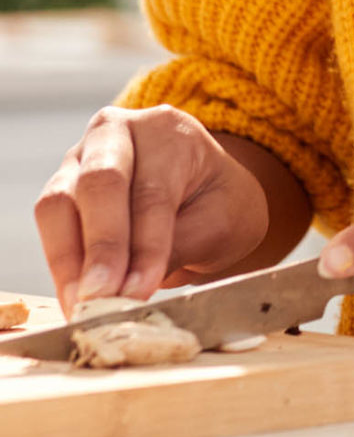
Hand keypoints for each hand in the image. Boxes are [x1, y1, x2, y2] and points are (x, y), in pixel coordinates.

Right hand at [34, 106, 270, 312]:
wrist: (206, 194)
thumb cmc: (219, 203)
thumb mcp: (221, 221)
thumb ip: (176, 245)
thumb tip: (127, 287)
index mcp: (167, 130)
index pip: (152, 189)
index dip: (145, 245)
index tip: (138, 290)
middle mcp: (116, 133)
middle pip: (97, 183)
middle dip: (100, 245)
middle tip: (101, 296)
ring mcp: (80, 158)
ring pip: (58, 204)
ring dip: (68, 261)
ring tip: (83, 306)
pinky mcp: (60, 188)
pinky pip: (50, 225)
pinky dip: (61, 266)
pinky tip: (75, 299)